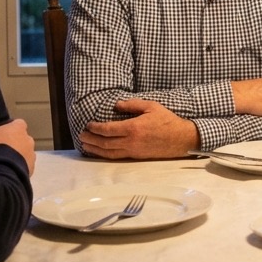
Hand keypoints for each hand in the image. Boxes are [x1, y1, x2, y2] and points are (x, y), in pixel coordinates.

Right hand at [0, 119, 35, 174]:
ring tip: (4, 160)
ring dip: (17, 155)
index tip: (2, 133)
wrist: (5, 167)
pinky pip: (26, 164)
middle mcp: (28, 139)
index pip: (18, 123)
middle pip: (21, 138)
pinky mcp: (32, 165)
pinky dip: (19, 166)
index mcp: (19, 128)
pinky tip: (9, 169)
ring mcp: (32, 153)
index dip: (10, 127)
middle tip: (1, 148)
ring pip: (24, 152)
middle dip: (13, 142)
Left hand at [79, 99, 198, 159]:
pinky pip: (116, 157)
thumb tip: (116, 105)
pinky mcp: (136, 157)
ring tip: (85, 144)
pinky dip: (105, 155)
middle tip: (81, 135)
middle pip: (105, 142)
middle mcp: (131, 141)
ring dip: (95, 149)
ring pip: (109, 152)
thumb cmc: (167, 121)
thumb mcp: (151, 106)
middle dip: (91, 139)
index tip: (88, 124)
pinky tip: (99, 152)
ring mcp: (133, 151)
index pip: (108, 129)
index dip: (96, 128)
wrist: (181, 139)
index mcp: (133, 128)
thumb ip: (132, 104)